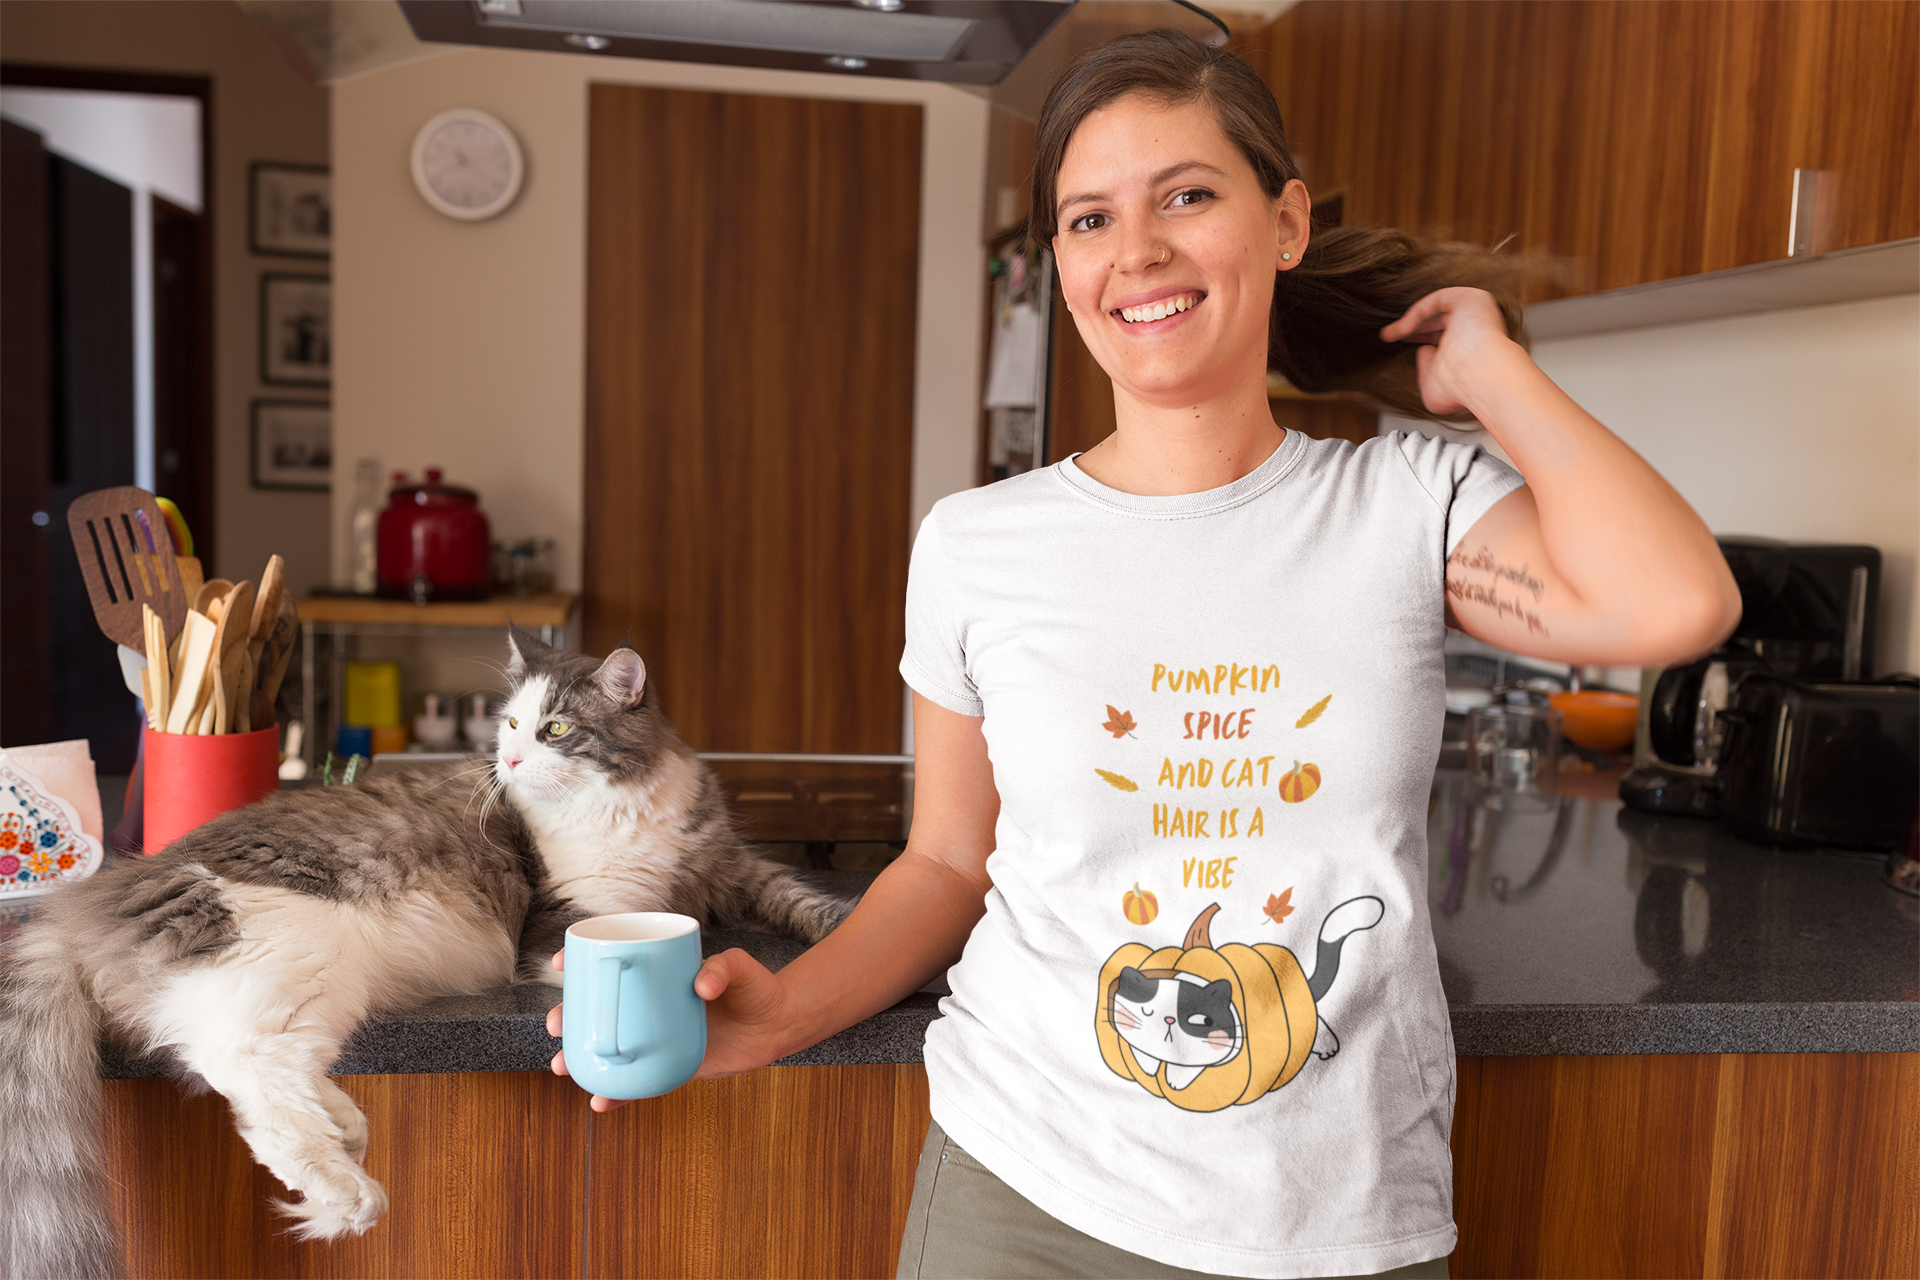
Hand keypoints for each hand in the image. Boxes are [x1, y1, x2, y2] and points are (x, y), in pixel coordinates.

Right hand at [545, 946, 795, 1111]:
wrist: (778, 1024)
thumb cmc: (756, 987)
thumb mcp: (741, 968)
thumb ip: (724, 969)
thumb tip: (702, 985)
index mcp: (658, 975)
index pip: (613, 964)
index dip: (581, 963)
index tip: (561, 964)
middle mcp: (650, 1006)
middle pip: (600, 1010)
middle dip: (568, 1016)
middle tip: (557, 1024)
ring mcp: (656, 1037)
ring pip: (609, 1047)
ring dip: (580, 1057)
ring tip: (563, 1066)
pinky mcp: (668, 1064)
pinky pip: (635, 1081)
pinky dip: (616, 1093)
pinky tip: (600, 1103)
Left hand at [1379, 287, 1526, 417]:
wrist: (1481, 378)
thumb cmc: (1461, 388)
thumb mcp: (1433, 384)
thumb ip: (1426, 368)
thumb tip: (1422, 350)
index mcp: (1474, 347)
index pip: (1446, 336)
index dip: (1421, 337)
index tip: (1400, 342)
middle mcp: (1478, 328)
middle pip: (1441, 320)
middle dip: (1414, 328)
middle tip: (1390, 336)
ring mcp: (1477, 310)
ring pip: (1438, 309)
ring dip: (1411, 321)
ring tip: (1388, 334)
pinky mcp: (1472, 297)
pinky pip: (1437, 300)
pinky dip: (1417, 313)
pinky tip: (1403, 329)